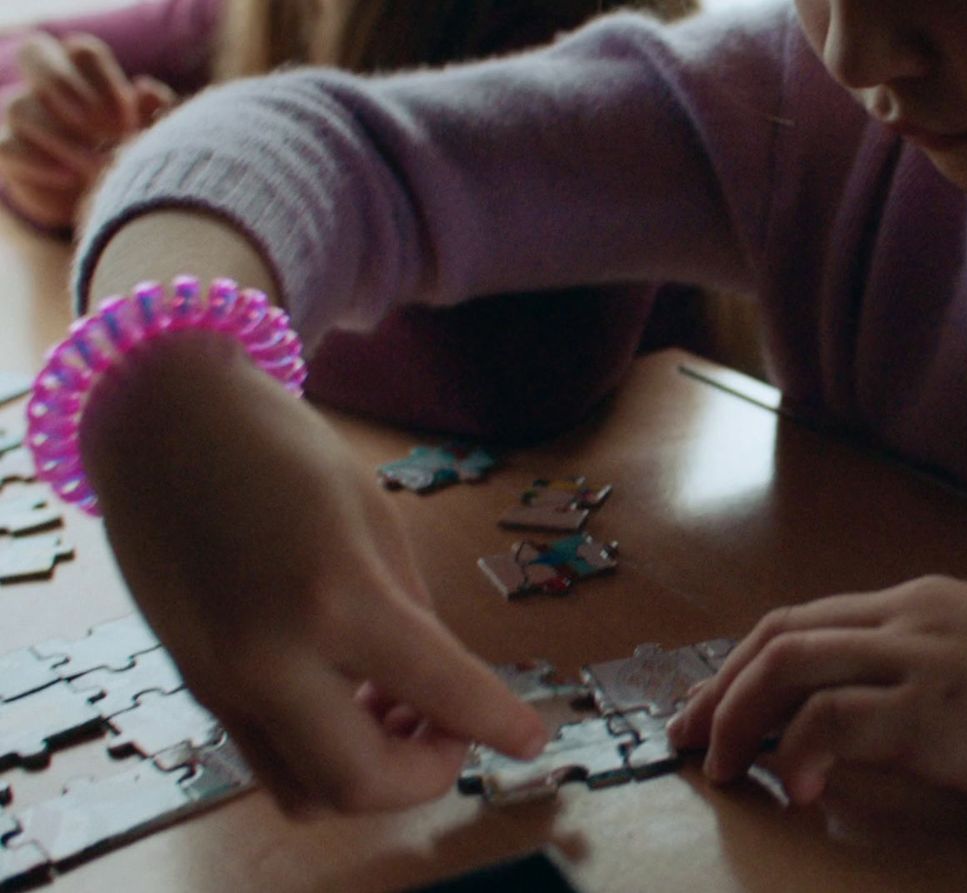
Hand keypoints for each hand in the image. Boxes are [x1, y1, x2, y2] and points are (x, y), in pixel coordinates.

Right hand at [0, 33, 174, 228]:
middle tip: (102, 129)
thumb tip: (144, 88)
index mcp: (85, 73)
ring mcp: (25, 116)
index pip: (82, 52)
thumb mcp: (156, 134)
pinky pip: (6, 147)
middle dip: (67, 87)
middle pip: (34, 52)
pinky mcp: (12, 153)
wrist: (108, 200)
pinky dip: (37, 163)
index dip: (104, 81)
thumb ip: (158, 110)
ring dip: (61, 138)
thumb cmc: (135, 154)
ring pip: (19, 106)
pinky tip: (70, 178)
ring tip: (97, 166)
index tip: (128, 119)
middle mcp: (47, 86)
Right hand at [79, 332, 546, 814]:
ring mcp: (222, 682)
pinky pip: (269, 758)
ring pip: (307, 794)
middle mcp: (270, 659)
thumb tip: (441, 691)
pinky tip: (352, 701)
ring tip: (403, 713)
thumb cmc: (284, 453)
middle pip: (361, 784)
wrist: (164, 426)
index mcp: (336, 599)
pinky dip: (323, 754)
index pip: (443, 694)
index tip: (531, 736)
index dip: (500, 724)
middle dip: (426, 774)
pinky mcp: (197, 686)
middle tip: (455, 727)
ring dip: (370, 775)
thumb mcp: (378, 523)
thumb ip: (412, 619)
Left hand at [668, 576, 966, 811]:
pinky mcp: (936, 710)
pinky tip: (798, 791)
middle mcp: (908, 619)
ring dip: (736, 715)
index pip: (805, 620)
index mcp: (920, 605)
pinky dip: (799, 750)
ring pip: (789, 663)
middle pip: (778, 634)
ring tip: (719, 766)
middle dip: (717, 685)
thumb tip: (880, 722)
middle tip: (685, 736)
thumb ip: (933, 676)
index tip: (712, 705)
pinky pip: (835, 721)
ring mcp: (920, 659)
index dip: (745, 663)